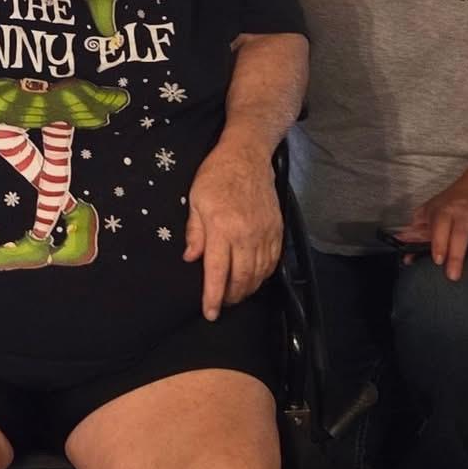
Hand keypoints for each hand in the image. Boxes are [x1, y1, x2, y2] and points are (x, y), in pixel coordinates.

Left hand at [184, 145, 282, 316]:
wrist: (247, 155)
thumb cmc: (216, 175)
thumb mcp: (195, 200)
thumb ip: (195, 232)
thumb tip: (190, 259)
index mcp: (222, 228)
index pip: (217, 272)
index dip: (213, 297)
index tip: (210, 313)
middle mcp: (246, 235)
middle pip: (241, 278)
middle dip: (231, 298)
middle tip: (222, 305)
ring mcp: (264, 233)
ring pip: (259, 274)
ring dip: (247, 289)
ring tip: (236, 295)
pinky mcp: (276, 230)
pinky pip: (272, 261)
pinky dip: (263, 275)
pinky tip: (254, 278)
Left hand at [398, 179, 467, 281]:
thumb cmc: (450, 204)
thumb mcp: (430, 211)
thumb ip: (417, 231)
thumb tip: (404, 252)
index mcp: (446, 210)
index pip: (441, 225)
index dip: (439, 243)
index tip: (438, 260)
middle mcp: (466, 212)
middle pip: (462, 235)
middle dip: (457, 256)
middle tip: (454, 276)